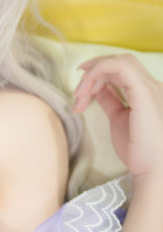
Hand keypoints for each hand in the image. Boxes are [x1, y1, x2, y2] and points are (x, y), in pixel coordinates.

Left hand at [72, 54, 162, 180]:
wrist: (154, 170)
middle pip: (120, 62)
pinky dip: (98, 71)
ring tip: (79, 97)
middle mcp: (152, 86)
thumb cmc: (139, 152)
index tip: (80, 93)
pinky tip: (85, 90)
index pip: (122, 71)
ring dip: (92, 74)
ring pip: (118, 61)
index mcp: (148, 93)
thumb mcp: (119, 119)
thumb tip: (96, 89)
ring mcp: (150, 87)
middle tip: (77, 95)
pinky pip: (119, 66)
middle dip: (93, 72)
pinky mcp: (144, 92)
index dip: (98, 75)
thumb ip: (110, 101)